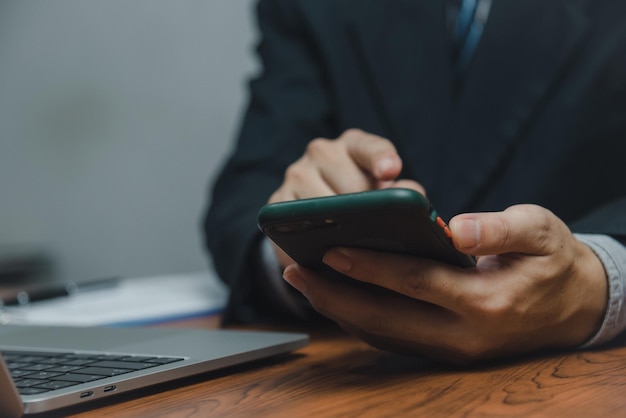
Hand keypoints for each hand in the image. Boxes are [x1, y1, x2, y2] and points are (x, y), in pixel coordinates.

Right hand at [269, 129, 423, 266]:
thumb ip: (404, 195)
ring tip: (354, 247)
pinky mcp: (275, 201)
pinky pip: (294, 224)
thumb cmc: (362, 206)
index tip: (391, 172)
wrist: (315, 221)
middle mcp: (322, 153)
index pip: (369, 148)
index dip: (381, 159)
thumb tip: (410, 199)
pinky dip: (311, 240)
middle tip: (376, 233)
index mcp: (354, 146)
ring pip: (321, 206)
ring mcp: (296, 175)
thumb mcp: (386, 196)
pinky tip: (325, 253)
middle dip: (364, 211)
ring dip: (338, 228)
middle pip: (349, 185)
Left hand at [282, 204, 607, 363]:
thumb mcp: (542, 233)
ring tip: (302, 280)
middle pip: (385, 317)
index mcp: (486, 303)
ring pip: (381, 333)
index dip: (372, 266)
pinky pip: (390, 338)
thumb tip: (456, 227)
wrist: (574, 307)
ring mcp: (450, 350)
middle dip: (334, 295)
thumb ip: (500, 230)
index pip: (416, 282)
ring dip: (337, 308)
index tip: (331, 249)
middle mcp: (462, 336)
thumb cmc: (553, 263)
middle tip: (293, 269)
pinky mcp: (442, 351)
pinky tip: (333, 296)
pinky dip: (357, 319)